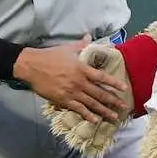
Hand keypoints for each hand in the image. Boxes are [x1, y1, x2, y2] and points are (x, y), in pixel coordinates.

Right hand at [44, 43, 134, 157]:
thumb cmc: (50, 56)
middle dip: (113, 101)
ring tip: (114, 117)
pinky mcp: (63, 100)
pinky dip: (88, 115)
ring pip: (91, 104)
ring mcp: (71, 92)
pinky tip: (95, 120)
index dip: (114, 83)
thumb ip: (81, 45)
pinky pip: (78, 109)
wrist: (32, 66)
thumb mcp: (67, 48)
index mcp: (82, 69)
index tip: (124, 88)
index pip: (102, 77)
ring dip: (104, 111)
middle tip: (123, 107)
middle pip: (100, 93)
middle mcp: (79, 82)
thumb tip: (89, 37)